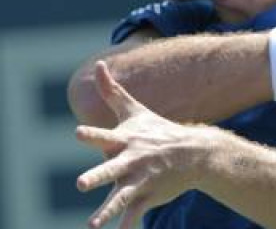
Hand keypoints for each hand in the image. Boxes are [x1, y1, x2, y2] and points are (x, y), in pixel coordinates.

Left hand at [75, 61, 212, 228]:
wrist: (195, 153)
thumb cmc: (158, 130)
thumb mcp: (135, 111)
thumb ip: (113, 91)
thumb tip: (98, 65)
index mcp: (126, 140)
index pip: (104, 136)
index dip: (91, 134)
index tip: (78, 133)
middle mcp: (132, 160)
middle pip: (111, 169)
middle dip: (97, 177)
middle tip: (80, 184)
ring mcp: (141, 180)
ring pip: (121, 196)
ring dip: (107, 210)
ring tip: (93, 224)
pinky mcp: (148, 196)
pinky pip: (135, 212)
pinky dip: (128, 224)